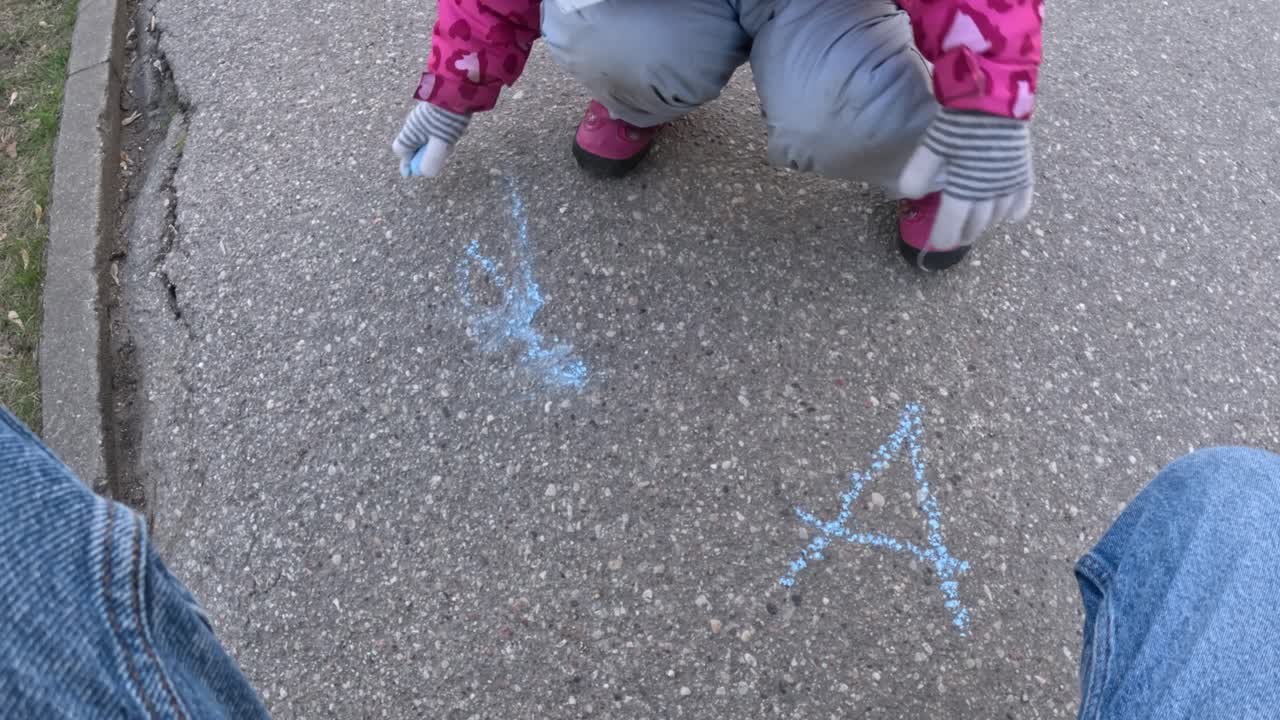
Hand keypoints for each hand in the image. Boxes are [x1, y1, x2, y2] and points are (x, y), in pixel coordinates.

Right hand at [392, 102, 470, 177]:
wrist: (456, 90)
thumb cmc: (446, 118)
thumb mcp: (440, 144)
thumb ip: (431, 161)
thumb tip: (425, 173)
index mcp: (411, 133)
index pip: (401, 150)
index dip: (406, 164)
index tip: (410, 173)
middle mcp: (413, 123)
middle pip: (412, 145)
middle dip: (420, 156)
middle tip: (434, 161)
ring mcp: (423, 115)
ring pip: (422, 136)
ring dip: (430, 146)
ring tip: (447, 146)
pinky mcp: (433, 109)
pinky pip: (432, 127)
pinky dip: (437, 135)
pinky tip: (451, 134)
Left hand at [898, 109, 1033, 250]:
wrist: (995, 100)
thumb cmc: (960, 124)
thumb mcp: (932, 147)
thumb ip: (918, 174)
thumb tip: (909, 195)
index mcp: (963, 190)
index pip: (952, 225)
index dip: (944, 237)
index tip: (937, 244)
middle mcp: (989, 193)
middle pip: (976, 224)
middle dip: (964, 234)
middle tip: (955, 237)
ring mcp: (1009, 185)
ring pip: (998, 217)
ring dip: (986, 225)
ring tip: (976, 226)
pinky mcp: (1023, 172)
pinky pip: (1022, 202)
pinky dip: (1014, 212)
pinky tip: (1009, 217)